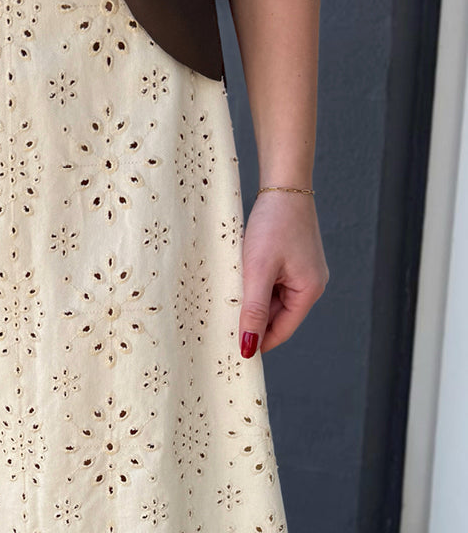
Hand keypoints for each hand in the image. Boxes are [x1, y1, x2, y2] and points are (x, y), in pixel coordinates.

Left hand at [238, 191, 328, 356]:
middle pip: (277, 317)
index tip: (231, 349)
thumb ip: (254, 310)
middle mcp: (310, 284)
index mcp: (309, 291)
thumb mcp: (258, 270)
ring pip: (271, 300)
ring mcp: (301, 272)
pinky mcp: (291, 261)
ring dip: (251, 301)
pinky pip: (271, 283)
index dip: (258, 342)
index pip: (281, 331)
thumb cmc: (274, 223)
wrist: (283, 183)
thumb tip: (250, 347)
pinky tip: (238, 278)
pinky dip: (254, 285)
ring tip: (228, 294)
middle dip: (252, 320)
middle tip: (222, 321)